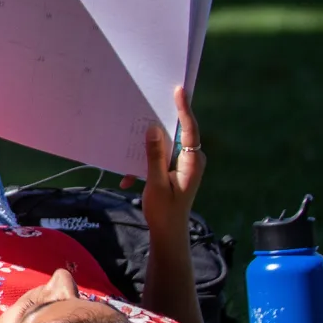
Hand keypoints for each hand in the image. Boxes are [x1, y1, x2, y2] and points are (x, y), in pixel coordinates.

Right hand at [139, 86, 204, 234]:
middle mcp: (192, 159)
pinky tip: (130, 178)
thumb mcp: (156, 184)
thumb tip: (153, 129)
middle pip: (176, 133)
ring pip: (164, 145)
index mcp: (192, 161)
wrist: (169, 233)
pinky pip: (159, 157)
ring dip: (146, 150)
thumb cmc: (164, 211)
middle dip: (158, 125)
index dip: (183, 108)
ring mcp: (184, 164)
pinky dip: (144, 164)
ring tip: (130, 150)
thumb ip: (155, 156)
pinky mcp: (175, 170)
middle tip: (144, 108)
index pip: (189, 129)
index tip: (179, 90)